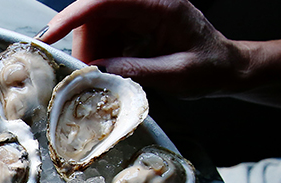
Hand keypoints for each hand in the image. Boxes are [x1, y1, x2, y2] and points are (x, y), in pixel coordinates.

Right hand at [38, 0, 245, 98]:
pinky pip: (106, 35)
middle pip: (96, 13)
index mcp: (161, 5)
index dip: (73, 16)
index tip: (51, 34)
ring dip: (91, 52)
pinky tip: (109, 72)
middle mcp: (148, 3)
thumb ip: (136, 71)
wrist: (230, 68)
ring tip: (99, 77)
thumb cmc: (212, 69)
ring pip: (97, 25)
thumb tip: (97, 71)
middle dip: (82, 42)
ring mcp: (141, 13)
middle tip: (82, 72)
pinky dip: (101, 55)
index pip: (105, 2)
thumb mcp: (176, 75)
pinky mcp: (137, 24)